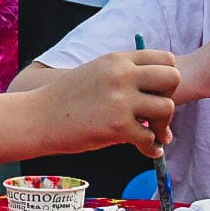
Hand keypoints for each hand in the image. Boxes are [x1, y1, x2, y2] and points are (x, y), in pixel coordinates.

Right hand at [38, 50, 179, 157]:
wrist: (37, 118)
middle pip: (172, 78)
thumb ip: (124, 77)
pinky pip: (150, 138)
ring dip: (162, 126)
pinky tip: (146, 151)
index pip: (166, 59)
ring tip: (150, 135)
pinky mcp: (116, 126)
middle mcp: (121, 75)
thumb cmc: (65, 99)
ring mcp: (120, 99)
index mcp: (117, 59)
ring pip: (167, 108)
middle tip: (155, 115)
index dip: (166, 78)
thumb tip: (158, 98)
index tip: (156, 94)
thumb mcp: (95, 73)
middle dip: (169, 98)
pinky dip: (151, 148)